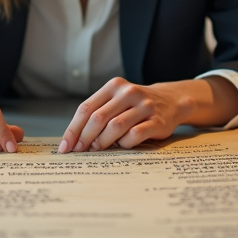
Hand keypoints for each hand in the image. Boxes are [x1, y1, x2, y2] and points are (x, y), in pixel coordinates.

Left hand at [59, 76, 237, 152]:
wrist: (172, 101)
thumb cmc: (136, 106)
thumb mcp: (117, 101)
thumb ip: (98, 113)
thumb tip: (74, 140)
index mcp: (114, 86)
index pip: (86, 108)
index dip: (73, 129)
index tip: (66, 146)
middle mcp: (128, 93)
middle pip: (97, 118)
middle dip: (84, 138)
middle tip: (79, 152)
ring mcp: (144, 106)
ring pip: (115, 127)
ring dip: (102, 142)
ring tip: (97, 150)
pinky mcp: (157, 121)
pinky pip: (134, 135)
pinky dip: (124, 144)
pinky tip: (122, 146)